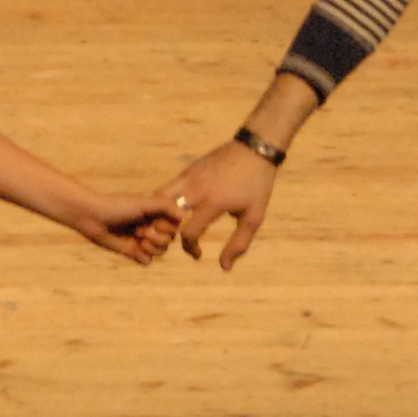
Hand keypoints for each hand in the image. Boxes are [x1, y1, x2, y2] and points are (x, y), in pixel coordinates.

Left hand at [79, 191, 180, 264]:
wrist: (93, 217)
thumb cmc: (118, 206)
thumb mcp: (145, 203)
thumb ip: (166, 206)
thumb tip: (186, 215)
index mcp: (158, 214)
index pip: (176, 227)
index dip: (167, 227)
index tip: (153, 220)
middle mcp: (153, 227)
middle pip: (170, 241)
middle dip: (157, 237)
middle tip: (139, 228)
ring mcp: (143, 240)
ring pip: (161, 252)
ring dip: (150, 246)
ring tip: (136, 237)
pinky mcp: (133, 252)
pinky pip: (147, 261)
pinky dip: (142, 256)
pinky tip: (132, 247)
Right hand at [159, 139, 279, 270]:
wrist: (255, 148)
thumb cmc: (257, 185)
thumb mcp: (253, 217)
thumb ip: (239, 243)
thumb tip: (224, 268)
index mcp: (212, 202)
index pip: (188, 233)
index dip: (190, 249)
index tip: (199, 253)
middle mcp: (196, 189)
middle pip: (164, 215)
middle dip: (166, 232)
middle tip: (178, 238)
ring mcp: (189, 176)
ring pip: (160, 197)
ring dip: (162, 214)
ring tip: (174, 224)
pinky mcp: (188, 168)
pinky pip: (169, 187)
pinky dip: (167, 201)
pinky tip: (179, 210)